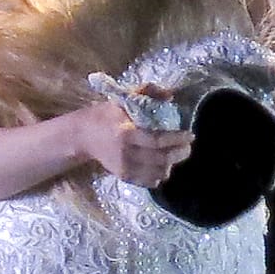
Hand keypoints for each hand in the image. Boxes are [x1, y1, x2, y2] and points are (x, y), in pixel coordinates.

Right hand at [65, 101, 192, 188]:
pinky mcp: (123, 176)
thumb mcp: (124, 97)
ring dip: (171, 164)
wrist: (84, 135)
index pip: (157, 140)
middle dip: (179, 153)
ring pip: (157, 172)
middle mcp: (125, 153)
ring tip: (176, 154)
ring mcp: (124, 167)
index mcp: (126, 132)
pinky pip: (148, 181)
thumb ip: (147, 92)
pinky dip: (159, 174)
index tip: (190, 135)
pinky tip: (163, 165)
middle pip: (160, 159)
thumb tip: (171, 95)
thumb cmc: (107, 114)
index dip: (176, 139)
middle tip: (187, 146)